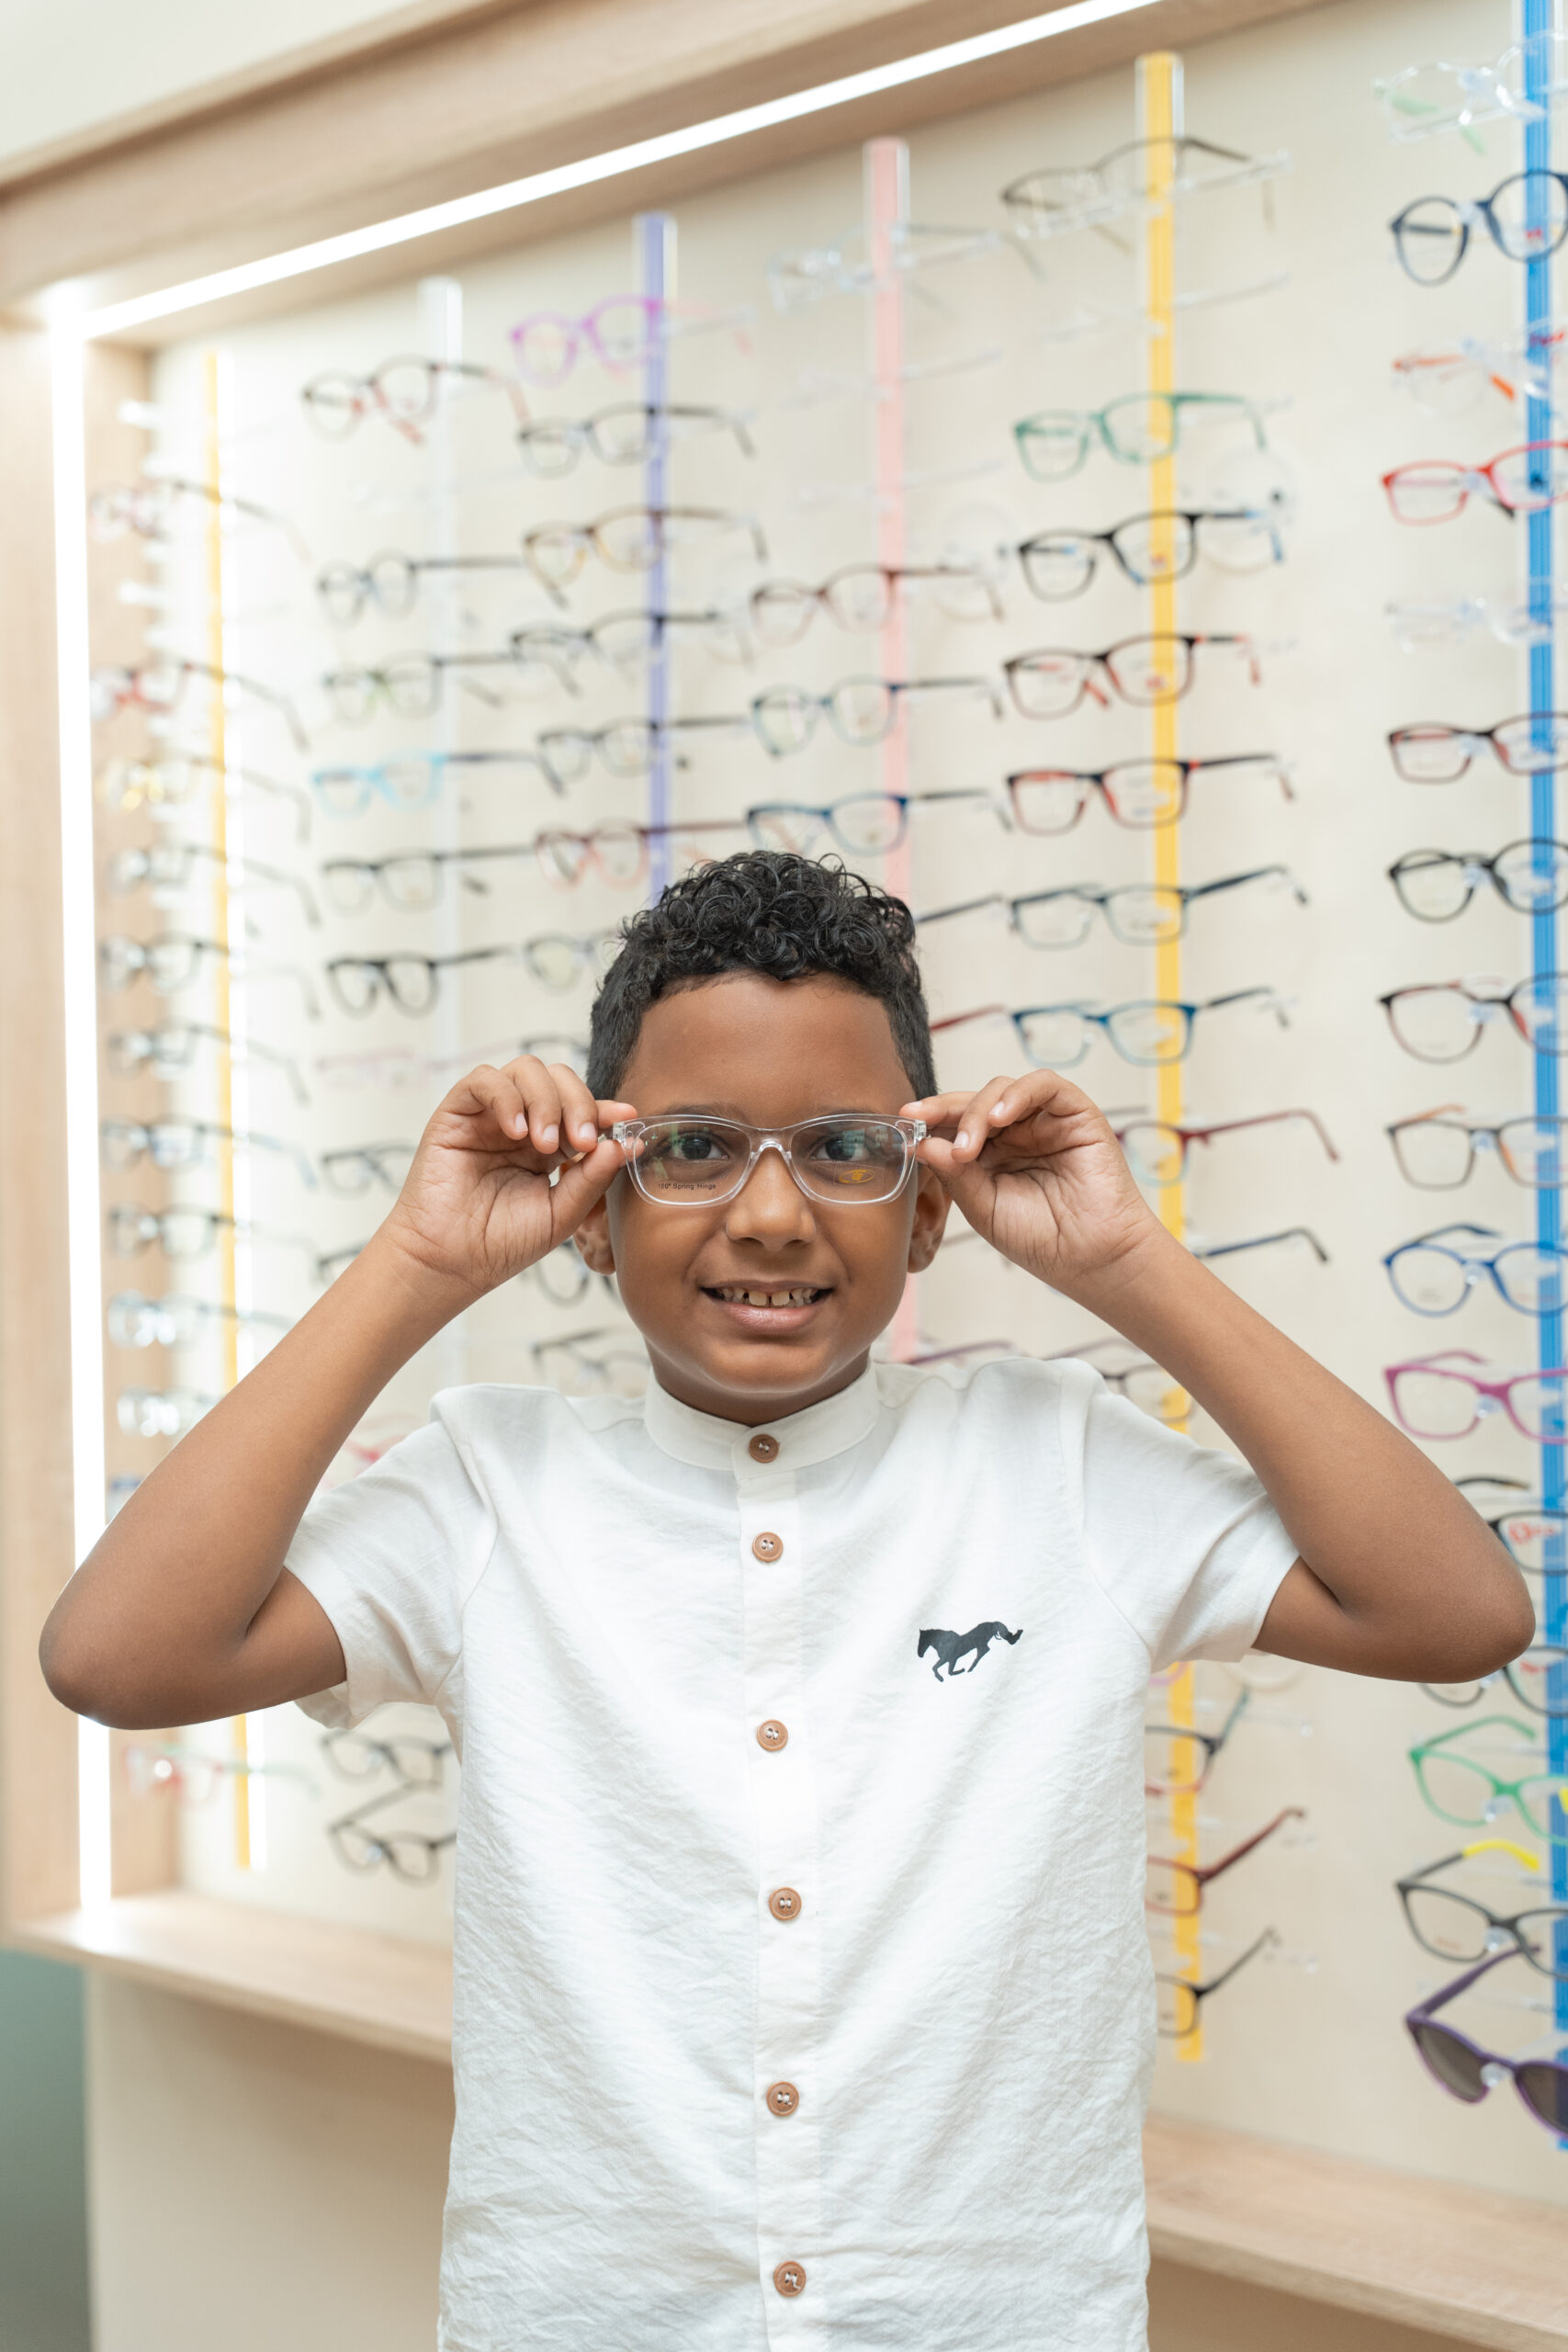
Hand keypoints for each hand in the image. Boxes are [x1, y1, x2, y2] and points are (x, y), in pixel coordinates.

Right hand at [379, 1057, 635, 1300]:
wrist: (451, 1263)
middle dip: (579, 1104)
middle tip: (582, 1142)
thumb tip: (626, 1144)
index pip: (582, 1110)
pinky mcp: (456, 1113)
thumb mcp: (560, 1214)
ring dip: (546, 1100)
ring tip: (544, 1144)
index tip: (627, 1119)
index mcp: (549, 1147)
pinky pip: (484, 1080)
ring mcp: (489, 1116)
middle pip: (559, 1079)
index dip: (605, 1109)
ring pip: (527, 1070)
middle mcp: (522, 1124)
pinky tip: (516, 1132)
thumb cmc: (501, 1244)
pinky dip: (507, 1097)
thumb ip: (592, 1179)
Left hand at [901, 1070, 1168, 1298]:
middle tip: (922, 1122)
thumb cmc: (1042, 1239)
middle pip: (973, 1101)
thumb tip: (921, 1144)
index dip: (930, 1120)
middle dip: (945, 1110)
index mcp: (992, 1156)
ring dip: (978, 1110)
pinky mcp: (1076, 1113)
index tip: (904, 1120)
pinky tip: (999, 1117)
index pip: (955, 1124)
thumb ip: (956, 1175)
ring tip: (968, 1146)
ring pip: (1002, 1089)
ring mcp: (1045, 1121)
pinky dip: (1018, 1093)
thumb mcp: (985, 1209)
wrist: (1093, 1258)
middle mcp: (1017, 1133)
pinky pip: (1045, 1085)